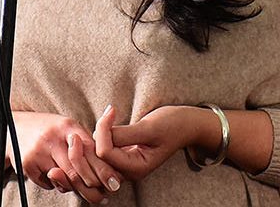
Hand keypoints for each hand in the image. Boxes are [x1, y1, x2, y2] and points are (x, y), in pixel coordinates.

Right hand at [11, 110, 118, 201]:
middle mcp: (53, 138)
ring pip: (64, 180)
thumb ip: (87, 143)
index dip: (104, 170)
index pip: (90, 151)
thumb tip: (112, 167)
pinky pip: (49, 184)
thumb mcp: (69, 128)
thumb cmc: (52, 130)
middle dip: (92, 186)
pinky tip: (61, 181)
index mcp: (68, 126)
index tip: (115, 183)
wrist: (17, 127)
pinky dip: (58, 186)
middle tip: (103, 196)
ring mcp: (39, 152)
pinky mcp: (28, 165)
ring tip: (88, 192)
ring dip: (77, 188)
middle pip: (77, 170)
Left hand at [93, 103, 210, 182]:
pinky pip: (102, 152)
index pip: (105, 153)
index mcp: (136, 168)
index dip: (102, 130)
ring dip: (93, 139)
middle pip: (96, 161)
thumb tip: (99, 135)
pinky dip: (98, 138)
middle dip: (91, 140)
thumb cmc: (173, 125)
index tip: (112, 109)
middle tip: (104, 114)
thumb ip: (124, 134)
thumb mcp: (150, 127)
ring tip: (104, 117)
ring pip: (96, 158)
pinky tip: (105, 122)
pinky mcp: (121, 156)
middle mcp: (128, 171)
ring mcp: (124, 165)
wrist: (187, 125)